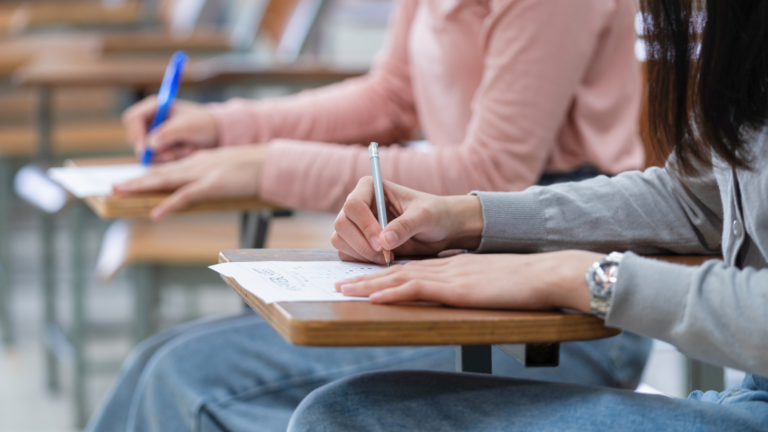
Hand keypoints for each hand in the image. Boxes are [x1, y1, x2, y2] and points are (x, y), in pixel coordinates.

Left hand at [114, 145, 267, 219]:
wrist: (271, 163)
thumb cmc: (254, 168)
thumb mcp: (228, 170)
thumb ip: (212, 174)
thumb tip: (202, 185)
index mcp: (200, 161)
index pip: (168, 168)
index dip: (148, 175)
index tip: (132, 181)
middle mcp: (196, 164)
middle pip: (160, 172)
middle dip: (136, 180)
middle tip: (113, 187)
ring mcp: (203, 174)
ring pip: (165, 180)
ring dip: (141, 187)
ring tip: (121, 192)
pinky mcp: (213, 185)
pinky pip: (186, 196)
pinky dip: (169, 205)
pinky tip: (155, 213)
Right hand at [123, 96, 218, 162]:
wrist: (219, 134)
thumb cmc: (204, 123)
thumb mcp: (187, 126)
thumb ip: (168, 133)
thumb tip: (149, 145)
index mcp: (155, 107)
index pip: (132, 119)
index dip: (136, 133)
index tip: (145, 148)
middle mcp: (152, 122)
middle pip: (135, 139)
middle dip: (154, 150)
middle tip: (172, 154)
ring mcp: (155, 136)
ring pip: (147, 153)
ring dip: (168, 155)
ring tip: (188, 149)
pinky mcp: (162, 149)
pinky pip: (157, 161)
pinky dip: (173, 159)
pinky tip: (187, 152)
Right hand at [332, 177, 483, 264]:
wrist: (439, 229)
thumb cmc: (434, 214)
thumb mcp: (425, 216)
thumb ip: (406, 225)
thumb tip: (385, 241)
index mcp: (370, 187)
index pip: (353, 205)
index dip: (365, 226)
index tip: (382, 243)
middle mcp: (359, 204)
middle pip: (342, 224)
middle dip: (361, 243)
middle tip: (384, 255)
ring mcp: (355, 224)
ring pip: (340, 240)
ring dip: (360, 253)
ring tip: (386, 258)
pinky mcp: (357, 242)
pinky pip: (346, 253)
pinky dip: (360, 260)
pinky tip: (382, 260)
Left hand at [335, 251, 602, 312]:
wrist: (544, 273)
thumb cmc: (524, 280)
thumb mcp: (490, 280)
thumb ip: (472, 283)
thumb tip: (462, 291)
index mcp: (452, 265)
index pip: (411, 268)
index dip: (385, 273)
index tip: (365, 279)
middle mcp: (445, 267)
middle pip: (398, 270)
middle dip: (367, 277)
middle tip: (341, 283)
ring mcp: (449, 276)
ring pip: (399, 278)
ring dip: (369, 284)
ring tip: (345, 289)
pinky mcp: (455, 288)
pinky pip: (416, 289)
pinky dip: (392, 293)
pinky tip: (374, 297)